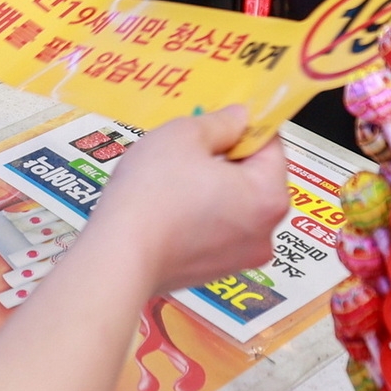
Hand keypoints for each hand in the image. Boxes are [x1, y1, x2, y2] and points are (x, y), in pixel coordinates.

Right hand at [87, 108, 290, 292]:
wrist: (119, 256)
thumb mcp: (184, 135)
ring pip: (235, 205)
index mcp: (268, 196)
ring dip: (212, 187)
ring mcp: (241, 258)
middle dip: (226, 159)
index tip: (219, 119)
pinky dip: (200, 215)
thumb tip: (238, 118)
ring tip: (173, 178)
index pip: (271, 145)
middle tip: (189, 147)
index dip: (243, 126)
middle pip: (255, 178)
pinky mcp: (215, 273)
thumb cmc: (152, 194)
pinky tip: (169, 206)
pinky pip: (217, 230)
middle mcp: (264, 233)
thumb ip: (221, 122)